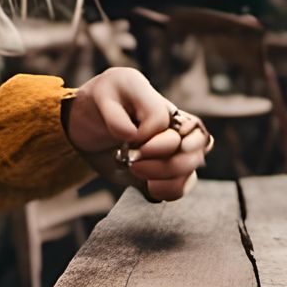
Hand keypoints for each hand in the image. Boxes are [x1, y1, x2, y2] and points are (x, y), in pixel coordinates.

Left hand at [62, 68, 212, 202]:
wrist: (94, 124)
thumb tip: (132, 135)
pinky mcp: (173, 165)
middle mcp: (176, 120)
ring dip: (164, 176)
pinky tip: (149, 185)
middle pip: (191, 144)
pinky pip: (185, 182)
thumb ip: (115, 116)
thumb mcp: (101, 98)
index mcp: (155, 99)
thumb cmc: (100, 105)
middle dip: (162, 161)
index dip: (144, 135)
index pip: (162, 120)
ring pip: (192, 164)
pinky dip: (168, 188)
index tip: (125, 139)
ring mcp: (178, 143)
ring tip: (136, 171)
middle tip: (133, 163)